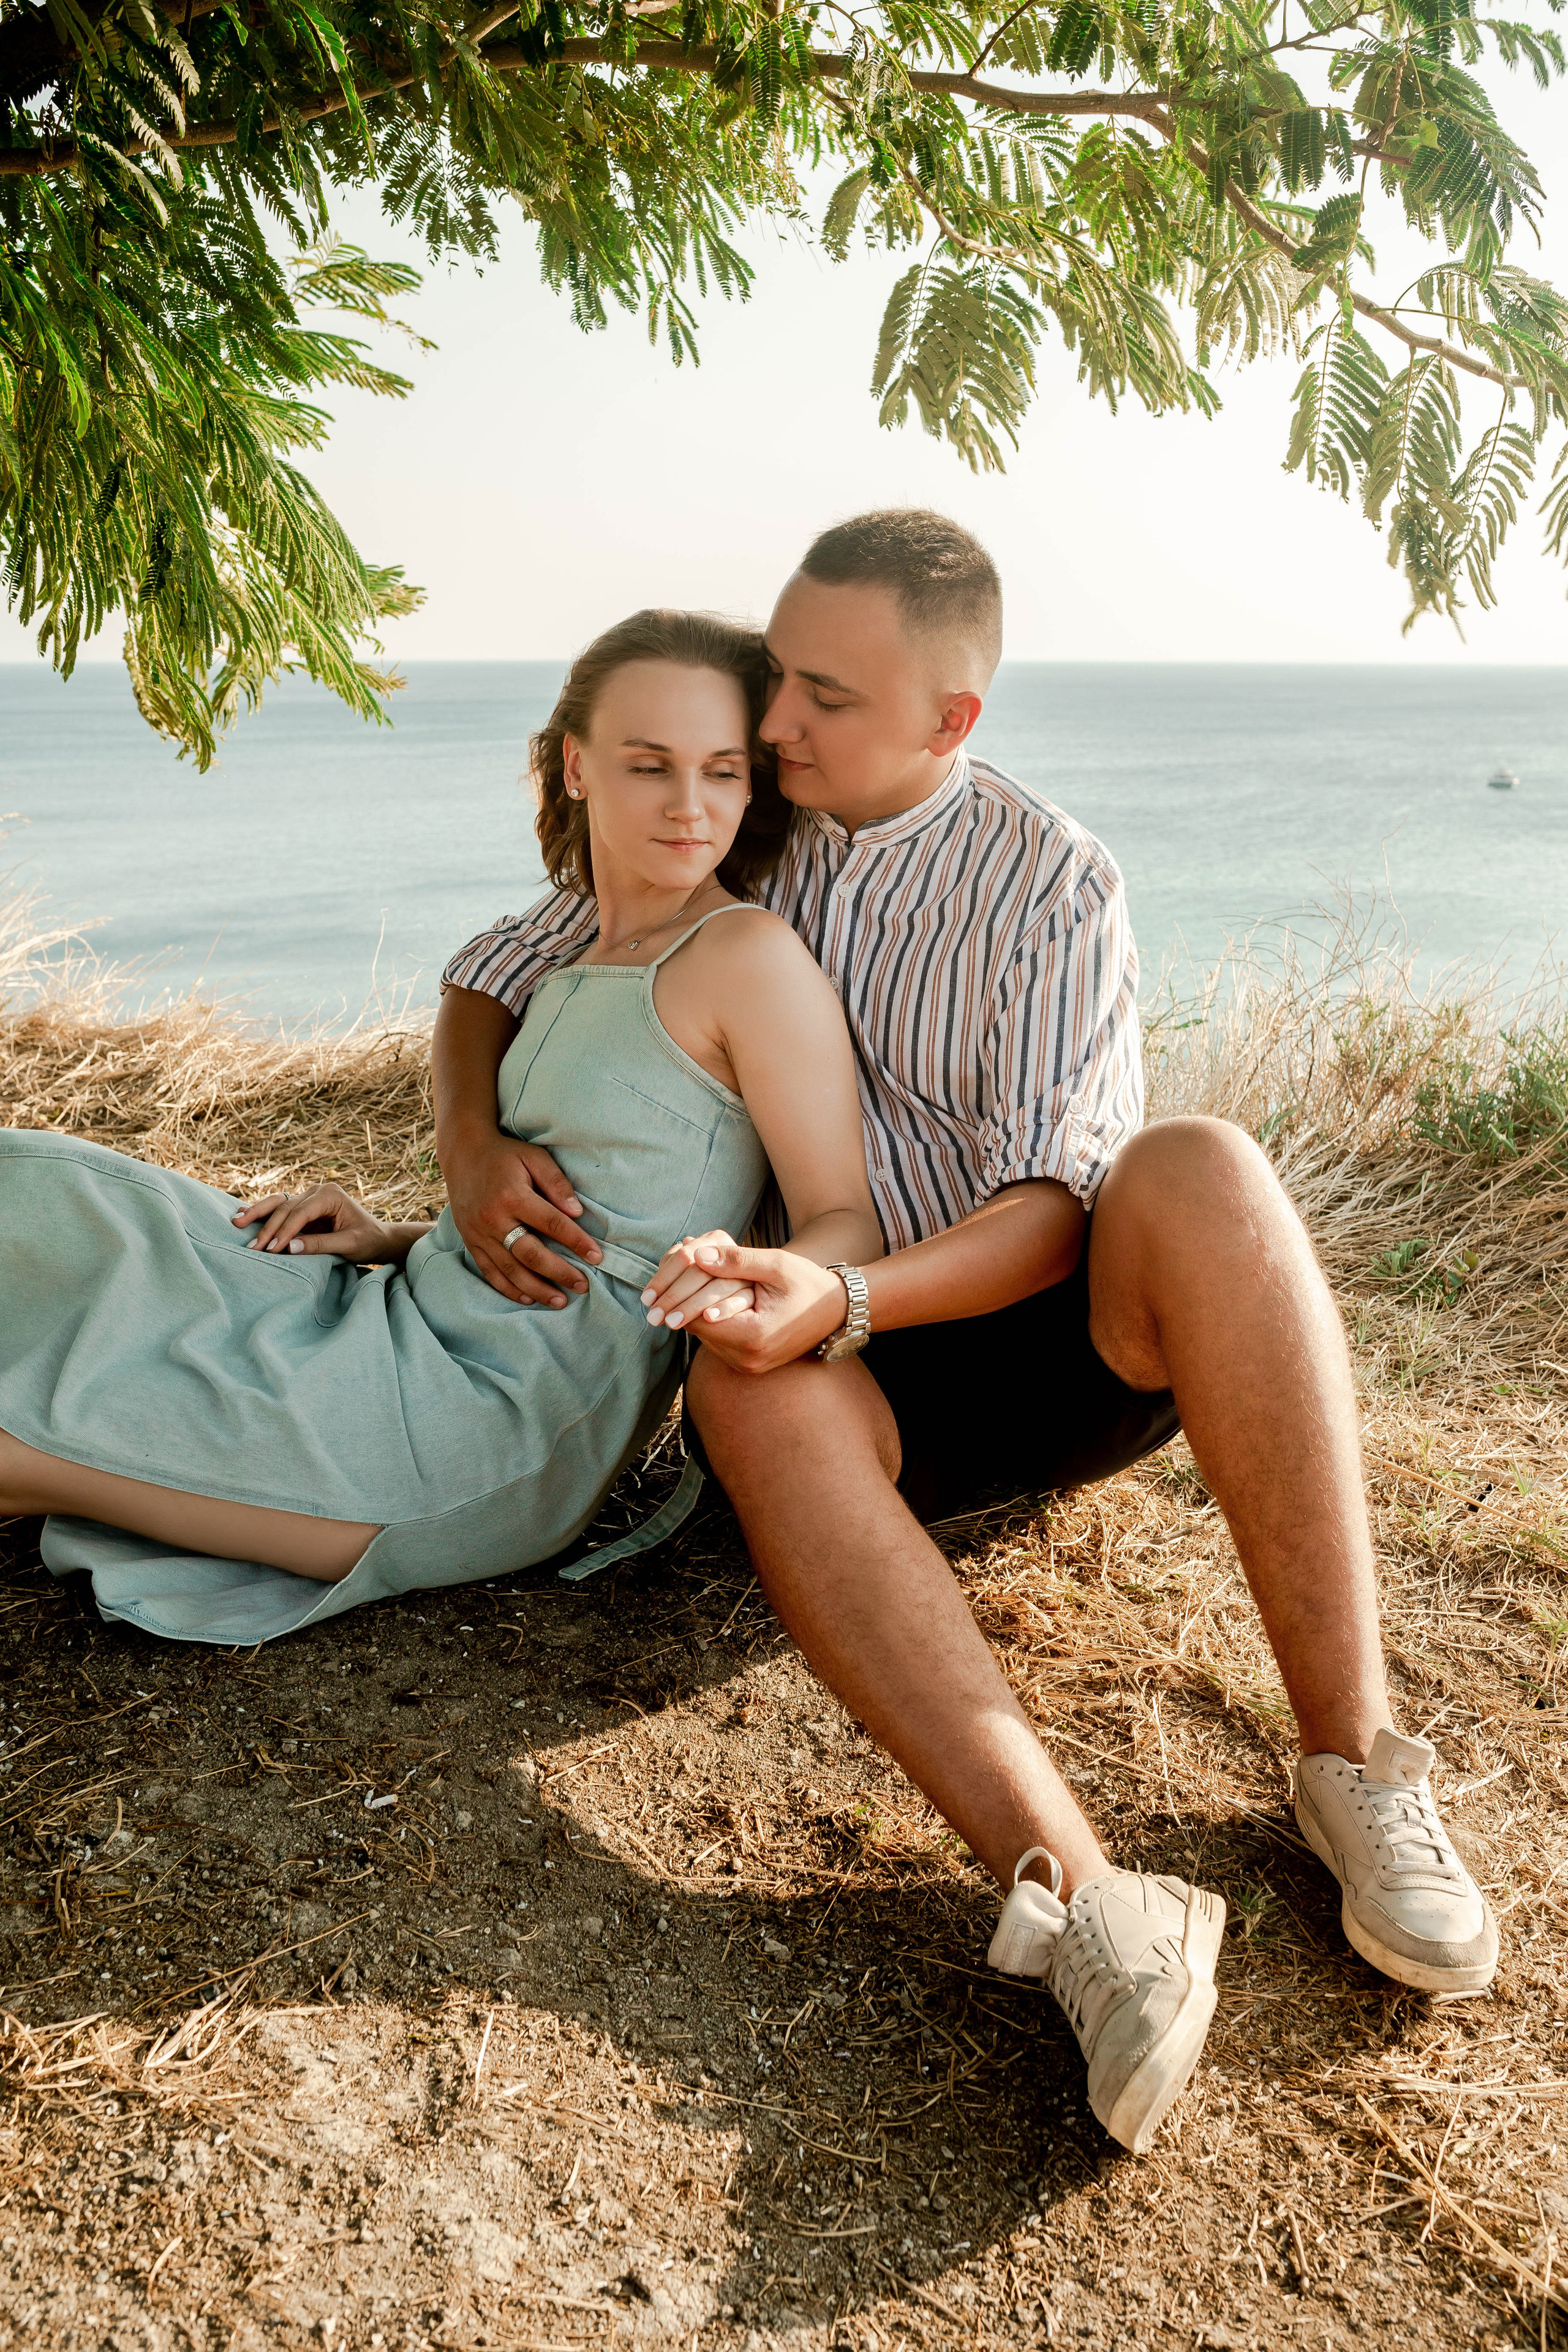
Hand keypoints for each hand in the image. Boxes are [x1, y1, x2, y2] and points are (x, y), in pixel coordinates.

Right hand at [232, 1185, 389, 1262]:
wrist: (377, 1237)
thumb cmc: (367, 1240)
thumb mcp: (349, 1245)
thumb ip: (320, 1245)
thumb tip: (290, 1248)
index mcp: (330, 1194)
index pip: (300, 1213)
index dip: (284, 1232)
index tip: (270, 1250)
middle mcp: (317, 1191)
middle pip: (286, 1208)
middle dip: (268, 1229)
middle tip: (252, 1248)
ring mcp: (308, 1196)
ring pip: (277, 1203)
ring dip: (257, 1214)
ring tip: (236, 1223)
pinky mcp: (302, 1206)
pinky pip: (279, 1207)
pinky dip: (261, 1212)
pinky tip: (241, 1213)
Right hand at [443, 1129, 601, 1307]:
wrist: (463, 1154)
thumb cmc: (506, 1155)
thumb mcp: (534, 1157)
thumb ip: (557, 1182)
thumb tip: (578, 1212)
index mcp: (512, 1196)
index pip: (551, 1223)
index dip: (576, 1242)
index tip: (597, 1256)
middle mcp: (493, 1219)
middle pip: (530, 1254)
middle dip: (559, 1273)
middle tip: (582, 1285)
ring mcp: (479, 1233)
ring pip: (510, 1269)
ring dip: (536, 1289)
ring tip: (560, 1301)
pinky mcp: (470, 1242)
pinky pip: (489, 1271)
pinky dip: (508, 1288)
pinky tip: (527, 1299)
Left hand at [650, 1240, 849, 1373]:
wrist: (838, 1311)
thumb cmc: (808, 1282)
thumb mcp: (775, 1265)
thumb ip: (736, 1260)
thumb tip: (696, 1254)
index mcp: (754, 1336)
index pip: (698, 1318)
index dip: (678, 1296)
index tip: (662, 1278)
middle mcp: (749, 1359)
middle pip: (697, 1330)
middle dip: (678, 1306)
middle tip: (652, 1292)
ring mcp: (749, 1366)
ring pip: (705, 1338)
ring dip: (690, 1314)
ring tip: (669, 1291)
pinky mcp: (751, 1365)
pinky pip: (718, 1342)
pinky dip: (707, 1321)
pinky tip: (697, 1302)